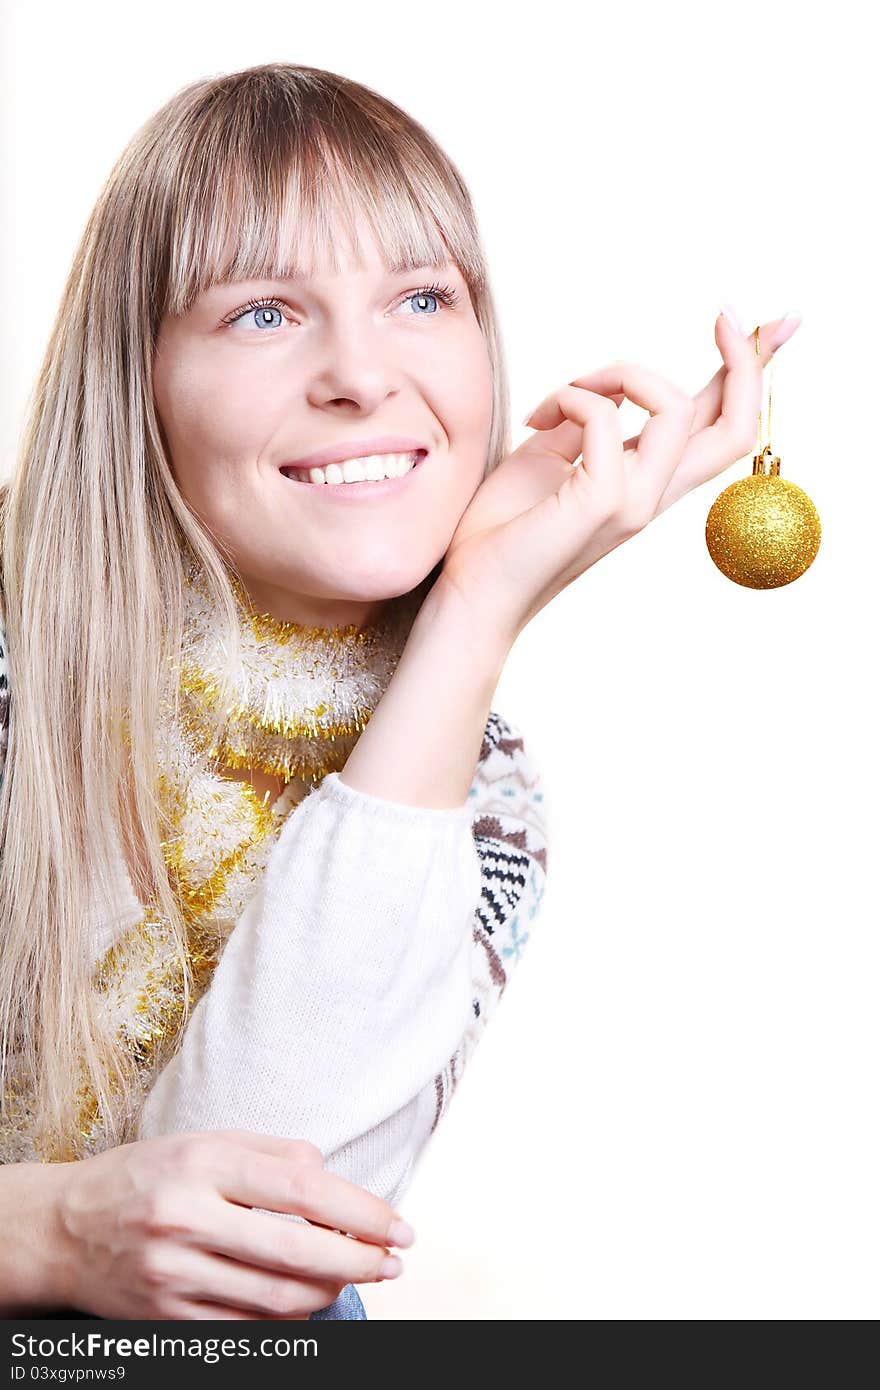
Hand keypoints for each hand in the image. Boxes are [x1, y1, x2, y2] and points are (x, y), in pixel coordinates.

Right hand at [51, 1129, 412, 1319]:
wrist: (66, 1229)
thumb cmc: (149, 1175)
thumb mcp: (207, 1142)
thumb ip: (274, 1153)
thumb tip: (334, 1179)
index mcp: (203, 1163)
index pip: (303, 1188)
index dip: (362, 1211)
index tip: (399, 1226)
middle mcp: (186, 1218)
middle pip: (296, 1251)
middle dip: (359, 1260)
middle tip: (393, 1261)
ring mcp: (174, 1274)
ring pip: (277, 1299)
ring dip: (329, 1292)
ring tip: (351, 1275)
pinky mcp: (167, 1319)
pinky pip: (247, 1329)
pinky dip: (288, 1318)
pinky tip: (306, 1299)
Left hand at [437, 311, 801, 641]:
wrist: (471, 591)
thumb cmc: (503, 527)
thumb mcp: (554, 456)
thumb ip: (592, 421)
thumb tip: (611, 383)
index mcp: (649, 483)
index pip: (720, 427)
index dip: (751, 373)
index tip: (760, 320)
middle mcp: (654, 495)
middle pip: (737, 428)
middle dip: (746, 360)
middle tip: (725, 312)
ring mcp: (633, 502)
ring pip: (676, 408)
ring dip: (620, 372)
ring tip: (567, 390)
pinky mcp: (601, 503)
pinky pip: (605, 418)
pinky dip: (571, 396)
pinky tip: (537, 418)